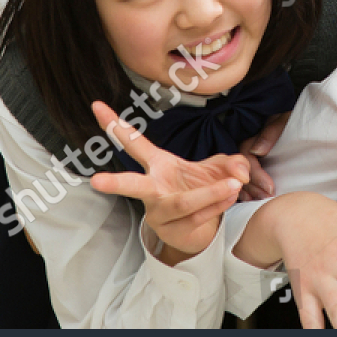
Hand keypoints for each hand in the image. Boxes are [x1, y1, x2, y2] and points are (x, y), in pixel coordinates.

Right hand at [87, 101, 250, 263]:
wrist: (201, 229)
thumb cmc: (202, 189)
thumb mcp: (219, 169)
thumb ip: (232, 163)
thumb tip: (241, 170)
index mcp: (157, 166)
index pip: (134, 144)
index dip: (115, 125)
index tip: (96, 105)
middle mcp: (152, 190)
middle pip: (133, 185)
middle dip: (116, 183)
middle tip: (96, 181)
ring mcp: (159, 213)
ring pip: (180, 203)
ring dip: (209, 193)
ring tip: (234, 184)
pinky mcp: (173, 231)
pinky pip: (197, 216)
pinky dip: (217, 205)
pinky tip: (231, 196)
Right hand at [238, 111, 289, 200]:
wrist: (304, 118)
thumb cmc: (294, 118)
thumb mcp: (284, 119)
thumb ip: (271, 132)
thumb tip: (257, 151)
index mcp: (253, 136)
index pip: (246, 158)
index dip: (256, 175)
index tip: (270, 187)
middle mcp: (248, 147)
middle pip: (241, 171)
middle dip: (252, 187)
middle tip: (266, 199)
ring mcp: (249, 157)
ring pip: (240, 177)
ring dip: (249, 192)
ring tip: (261, 203)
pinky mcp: (255, 166)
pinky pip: (244, 181)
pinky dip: (248, 192)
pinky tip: (254, 201)